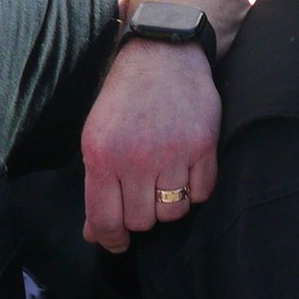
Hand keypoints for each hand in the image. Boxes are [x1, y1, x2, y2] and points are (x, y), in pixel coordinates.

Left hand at [81, 40, 221, 252]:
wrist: (163, 55)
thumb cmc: (125, 98)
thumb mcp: (98, 138)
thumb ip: (96, 186)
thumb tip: (95, 233)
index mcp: (102, 156)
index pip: (106, 220)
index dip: (111, 239)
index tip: (118, 243)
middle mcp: (136, 158)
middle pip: (142, 221)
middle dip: (141, 215)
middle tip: (142, 195)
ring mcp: (173, 154)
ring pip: (173, 212)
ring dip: (168, 204)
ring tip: (164, 180)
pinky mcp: (203, 147)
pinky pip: (202, 193)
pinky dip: (195, 189)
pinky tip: (186, 169)